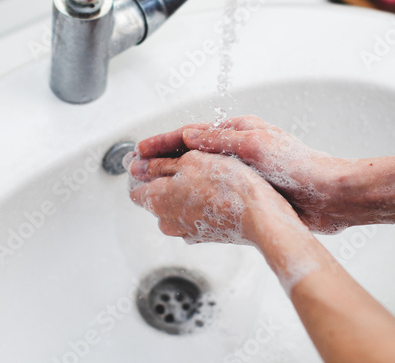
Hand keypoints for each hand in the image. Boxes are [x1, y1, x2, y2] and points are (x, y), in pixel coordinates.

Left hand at [126, 149, 299, 245]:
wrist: (259, 215)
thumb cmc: (228, 186)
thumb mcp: (191, 162)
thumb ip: (160, 165)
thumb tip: (138, 165)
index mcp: (158, 201)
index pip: (135, 189)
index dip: (142, 171)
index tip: (154, 160)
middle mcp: (166, 221)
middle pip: (155, 198)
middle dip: (165, 180)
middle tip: (187, 162)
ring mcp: (185, 231)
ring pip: (175, 206)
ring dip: (184, 192)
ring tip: (206, 175)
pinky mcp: (203, 235)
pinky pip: (192, 216)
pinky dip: (198, 204)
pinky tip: (215, 191)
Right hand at [136, 115, 354, 232]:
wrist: (327, 195)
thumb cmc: (299, 164)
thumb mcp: (257, 145)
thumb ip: (222, 139)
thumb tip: (191, 135)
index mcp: (237, 131)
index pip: (191, 134)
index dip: (163, 142)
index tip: (140, 149)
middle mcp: (236, 149)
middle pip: (190, 152)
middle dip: (162, 160)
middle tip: (136, 169)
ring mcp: (240, 170)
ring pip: (199, 172)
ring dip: (174, 177)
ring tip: (150, 186)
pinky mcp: (247, 190)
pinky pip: (212, 189)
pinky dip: (194, 193)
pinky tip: (181, 203)